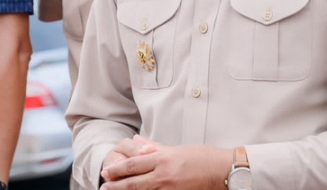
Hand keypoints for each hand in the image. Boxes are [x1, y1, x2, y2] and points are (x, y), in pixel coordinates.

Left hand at [101, 140, 230, 189]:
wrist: (223, 171)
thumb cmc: (202, 157)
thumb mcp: (177, 149)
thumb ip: (154, 147)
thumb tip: (136, 141)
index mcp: (164, 159)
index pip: (134, 165)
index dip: (118, 170)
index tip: (105, 172)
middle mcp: (164, 175)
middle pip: (134, 182)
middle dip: (116, 185)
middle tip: (103, 186)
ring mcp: (170, 189)